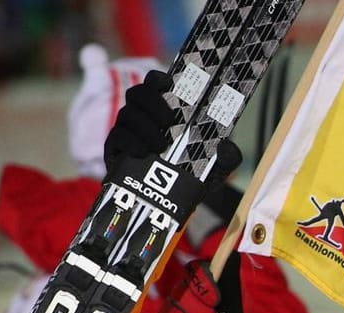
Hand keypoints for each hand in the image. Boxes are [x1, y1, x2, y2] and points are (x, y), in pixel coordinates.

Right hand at [104, 67, 241, 184]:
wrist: (174, 201)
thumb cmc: (194, 174)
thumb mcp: (216, 167)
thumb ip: (227, 157)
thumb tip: (227, 147)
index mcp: (165, 110)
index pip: (155, 83)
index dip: (159, 79)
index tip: (169, 84)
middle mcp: (144, 115)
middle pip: (137, 93)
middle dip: (152, 102)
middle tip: (170, 121)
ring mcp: (128, 130)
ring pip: (127, 114)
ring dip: (145, 127)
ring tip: (161, 145)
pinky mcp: (116, 148)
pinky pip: (117, 137)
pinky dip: (129, 142)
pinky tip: (142, 153)